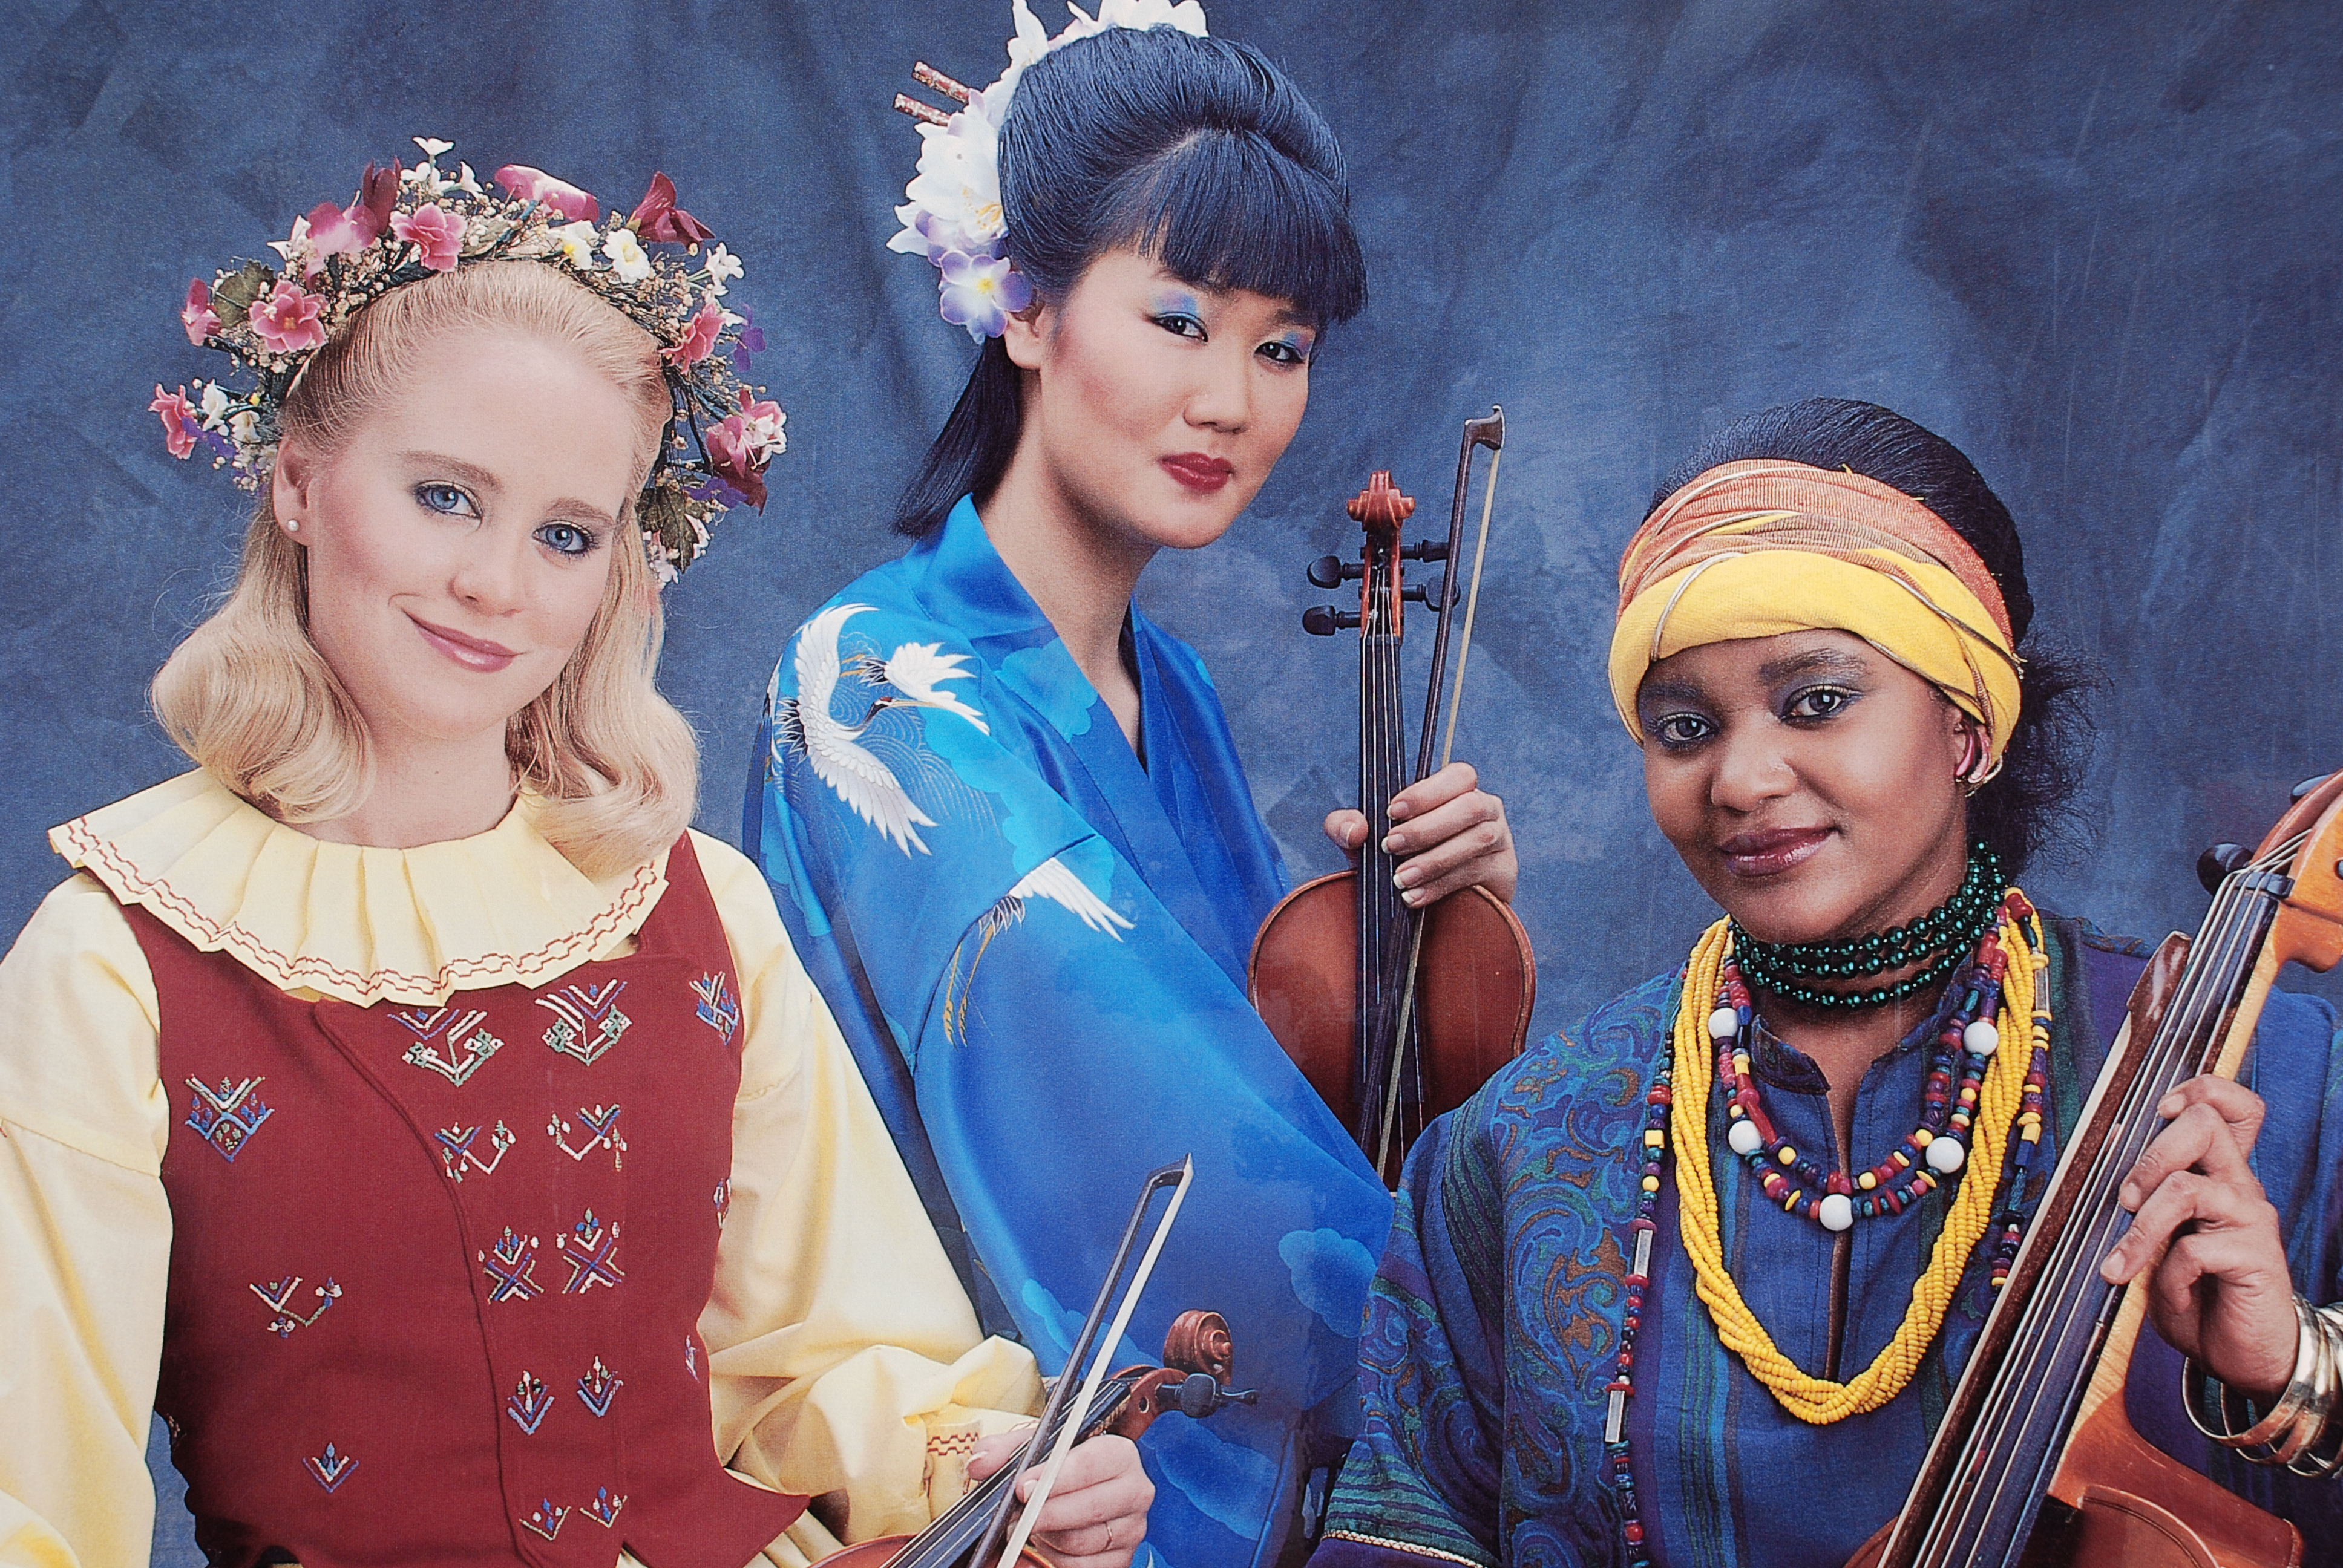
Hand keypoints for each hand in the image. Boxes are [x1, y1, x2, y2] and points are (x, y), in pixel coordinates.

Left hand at [966, 1431, 1152, 1567]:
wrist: (1076, 1494)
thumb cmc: (1058, 1469)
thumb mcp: (1033, 1448)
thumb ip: (1004, 1449)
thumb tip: (981, 1464)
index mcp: (1119, 1454)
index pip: (1092, 1464)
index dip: (1055, 1477)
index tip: (1023, 1488)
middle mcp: (1134, 1491)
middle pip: (1089, 1508)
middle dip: (1045, 1514)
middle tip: (1017, 1515)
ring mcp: (1131, 1529)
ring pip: (1081, 1542)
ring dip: (1048, 1537)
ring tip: (1031, 1525)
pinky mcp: (1121, 1560)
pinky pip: (1081, 1567)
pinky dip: (1055, 1559)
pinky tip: (1045, 1544)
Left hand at [1322, 761, 1515, 906]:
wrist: (1430, 911)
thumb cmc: (1398, 860)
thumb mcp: (1366, 843)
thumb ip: (1345, 827)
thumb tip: (1354, 829)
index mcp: (1459, 792)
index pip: (1458, 776)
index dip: (1426, 791)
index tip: (1391, 811)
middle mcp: (1487, 810)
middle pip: (1471, 806)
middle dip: (1427, 827)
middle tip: (1391, 846)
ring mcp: (1501, 841)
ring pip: (1478, 840)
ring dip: (1435, 859)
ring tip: (1400, 878)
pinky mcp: (1504, 873)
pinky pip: (1478, 874)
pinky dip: (1442, 885)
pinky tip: (1414, 896)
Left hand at [2098, 1075, 2298, 1401]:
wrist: (2245, 1356)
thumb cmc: (2197, 1294)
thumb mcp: (2160, 1242)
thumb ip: (2146, 1202)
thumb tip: (2109, 1151)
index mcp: (2221, 1175)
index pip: (2231, 1106)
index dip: (2200, 1090)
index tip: (2160, 1111)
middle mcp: (2241, 1187)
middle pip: (2206, 1124)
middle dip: (2152, 1154)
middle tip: (2126, 1200)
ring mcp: (2252, 1220)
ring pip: (2187, 1187)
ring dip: (2142, 1226)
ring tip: (2122, 1263)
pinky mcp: (2257, 1258)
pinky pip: (2195, 1249)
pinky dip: (2168, 1276)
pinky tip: (2171, 1296)